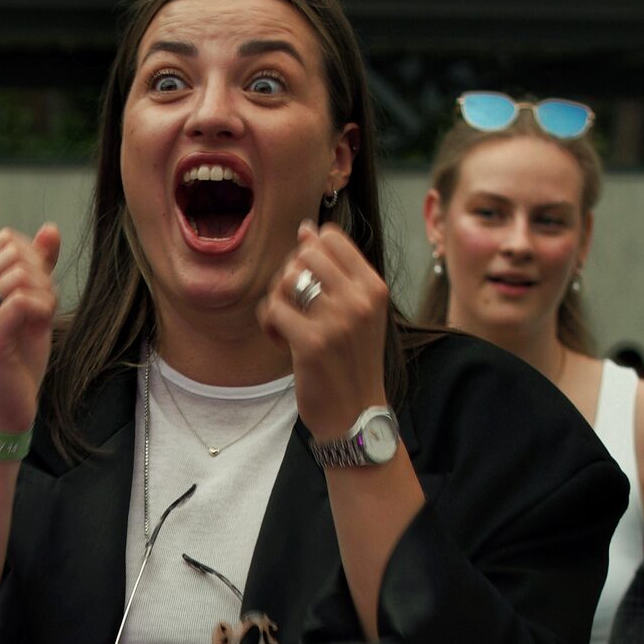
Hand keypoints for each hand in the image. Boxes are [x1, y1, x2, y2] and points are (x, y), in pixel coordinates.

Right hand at [0, 226, 60, 437]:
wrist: (3, 412)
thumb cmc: (17, 362)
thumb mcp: (33, 308)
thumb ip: (39, 268)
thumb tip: (50, 228)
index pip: (7, 241)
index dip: (36, 259)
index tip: (41, 290)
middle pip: (14, 252)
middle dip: (41, 274)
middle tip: (44, 306)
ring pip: (18, 274)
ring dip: (44, 294)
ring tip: (43, 319)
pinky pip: (21, 300)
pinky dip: (42, 310)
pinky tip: (41, 327)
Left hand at [257, 220, 389, 440]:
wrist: (355, 414)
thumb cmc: (351, 361)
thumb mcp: (359, 312)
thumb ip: (337, 272)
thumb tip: (307, 229)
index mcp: (374, 286)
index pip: (330, 238)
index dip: (308, 253)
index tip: (309, 280)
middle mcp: (360, 299)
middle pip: (304, 254)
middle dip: (290, 275)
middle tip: (294, 303)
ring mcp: (337, 320)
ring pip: (286, 279)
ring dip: (278, 299)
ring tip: (288, 323)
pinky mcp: (311, 342)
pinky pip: (272, 309)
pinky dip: (269, 324)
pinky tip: (282, 341)